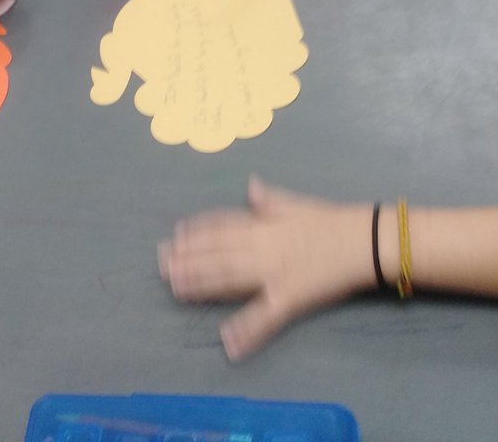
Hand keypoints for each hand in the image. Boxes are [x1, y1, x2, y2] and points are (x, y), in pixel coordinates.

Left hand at [158, 178, 373, 360]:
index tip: (176, 234)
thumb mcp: (297, 203)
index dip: (197, 231)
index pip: (223, 225)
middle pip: (218, 252)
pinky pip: (264, 317)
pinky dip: (245, 330)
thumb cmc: (331, 220)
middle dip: (189, 258)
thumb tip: (250, 185)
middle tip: (162, 265)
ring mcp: (274, 272)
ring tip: (177, 289)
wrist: (364, 240)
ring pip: (229, 279)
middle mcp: (262, 245)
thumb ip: (269, 199)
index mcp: (264, 223)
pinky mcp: (290, 298)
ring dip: (202, 285)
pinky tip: (227, 342)